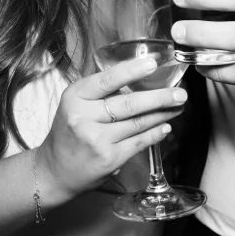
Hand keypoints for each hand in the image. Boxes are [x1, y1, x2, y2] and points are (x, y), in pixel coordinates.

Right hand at [45, 56, 186, 199]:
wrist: (54, 171)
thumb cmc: (69, 133)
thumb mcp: (75, 105)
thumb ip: (100, 92)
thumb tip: (139, 77)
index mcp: (75, 97)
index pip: (107, 80)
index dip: (132, 70)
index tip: (154, 64)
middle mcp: (84, 117)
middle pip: (129, 103)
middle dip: (160, 97)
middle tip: (180, 93)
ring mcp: (97, 139)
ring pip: (138, 123)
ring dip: (162, 114)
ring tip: (177, 107)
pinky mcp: (109, 158)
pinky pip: (139, 142)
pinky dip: (155, 134)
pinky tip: (165, 127)